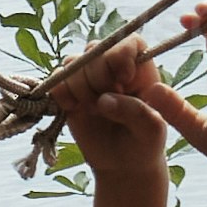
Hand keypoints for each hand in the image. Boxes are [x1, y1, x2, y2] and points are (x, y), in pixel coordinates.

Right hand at [51, 39, 186, 186]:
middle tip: (106, 105)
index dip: (120, 55)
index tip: (122, 80)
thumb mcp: (151, 131)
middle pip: (95, 49)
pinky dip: (61, 95)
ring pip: (72, 62)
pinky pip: (55, 80)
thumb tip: (105, 100)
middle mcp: (113, 68)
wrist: (122, 165)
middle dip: (96, 78)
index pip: (129, 41)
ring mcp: (88, 78)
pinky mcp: (68, 92)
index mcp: (141, 69)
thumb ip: (136, 112)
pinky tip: (74, 110)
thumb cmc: (144, 144)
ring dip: (79, 88)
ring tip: (93, 111)